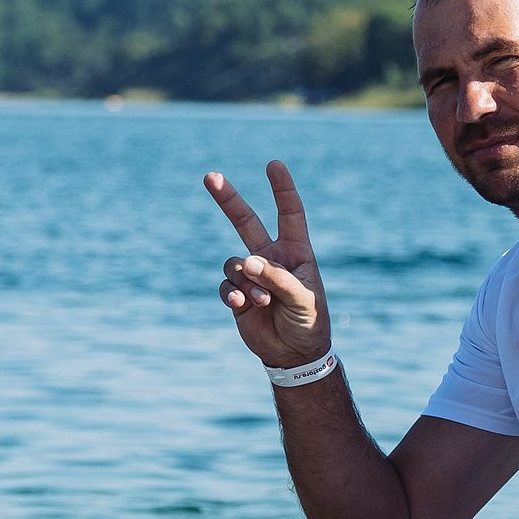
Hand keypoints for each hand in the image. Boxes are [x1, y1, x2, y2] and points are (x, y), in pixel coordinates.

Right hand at [205, 160, 330, 367]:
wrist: (294, 353)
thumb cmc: (309, 321)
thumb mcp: (302, 298)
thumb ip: (277, 278)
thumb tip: (247, 262)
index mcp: (295, 251)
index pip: (289, 213)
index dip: (281, 189)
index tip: (273, 165)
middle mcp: (270, 257)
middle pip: (245, 221)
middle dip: (228, 199)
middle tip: (209, 176)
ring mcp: (251, 275)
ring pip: (233, 262)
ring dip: (244, 280)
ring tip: (262, 301)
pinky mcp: (236, 294)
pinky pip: (225, 284)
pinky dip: (231, 292)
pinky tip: (242, 304)